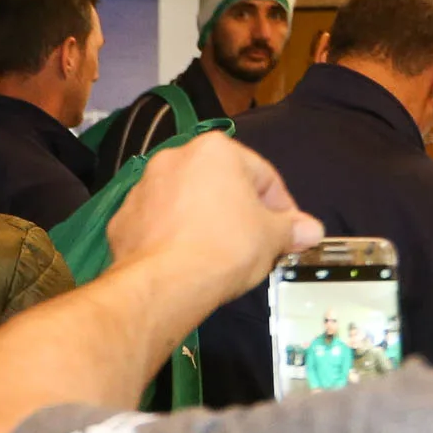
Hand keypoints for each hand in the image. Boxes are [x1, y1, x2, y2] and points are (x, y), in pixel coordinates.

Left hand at [107, 131, 323, 301]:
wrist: (164, 282)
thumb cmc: (226, 247)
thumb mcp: (272, 236)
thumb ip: (292, 228)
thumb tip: (311, 230)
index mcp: (214, 150)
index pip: (263, 175)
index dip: (282, 208)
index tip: (289, 232)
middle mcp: (173, 158)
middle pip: (220, 186)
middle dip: (240, 213)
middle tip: (256, 244)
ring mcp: (141, 188)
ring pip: (184, 203)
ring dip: (203, 223)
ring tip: (219, 256)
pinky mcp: (121, 220)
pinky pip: (157, 225)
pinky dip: (171, 238)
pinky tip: (185, 262)